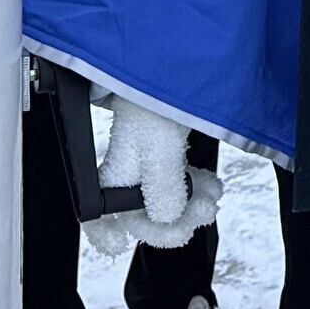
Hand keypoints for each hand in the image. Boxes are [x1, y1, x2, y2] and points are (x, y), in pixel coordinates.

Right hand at [84, 93, 223, 254]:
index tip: (120, 246)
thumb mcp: (159, 146)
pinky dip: (197, 187)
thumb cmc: (155, 94)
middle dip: (174, 221)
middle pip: (142, 214)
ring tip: (212, 198)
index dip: (103, 235)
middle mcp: (128, 170)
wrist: (173, 61)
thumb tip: (165, 219)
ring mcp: (149, 159)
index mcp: (115, 173)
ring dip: (191, 205)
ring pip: (166, 199)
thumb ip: (161, 189)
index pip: (97, 215)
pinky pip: (180, 181)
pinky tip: (210, 185)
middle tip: (200, 213)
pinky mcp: (168, 148)